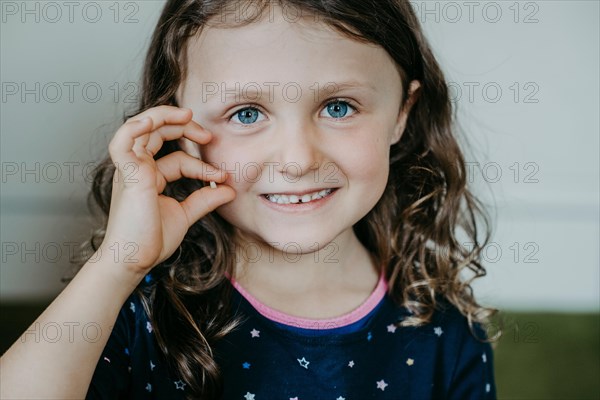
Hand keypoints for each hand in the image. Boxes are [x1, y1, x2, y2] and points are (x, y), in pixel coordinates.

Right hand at [99, 106, 234, 273]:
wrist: (133, 260)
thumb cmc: (150, 240)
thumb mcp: (185, 215)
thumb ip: (205, 200)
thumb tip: (229, 190)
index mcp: (150, 176)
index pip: (178, 158)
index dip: (201, 164)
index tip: (222, 177)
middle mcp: (138, 168)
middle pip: (158, 133)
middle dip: (185, 127)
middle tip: (209, 136)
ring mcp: (130, 168)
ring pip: (141, 127)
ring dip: (164, 116)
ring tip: (188, 116)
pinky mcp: (127, 173)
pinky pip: (123, 140)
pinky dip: (135, 126)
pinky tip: (152, 120)